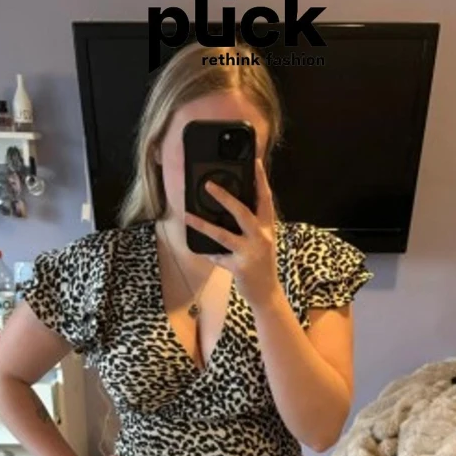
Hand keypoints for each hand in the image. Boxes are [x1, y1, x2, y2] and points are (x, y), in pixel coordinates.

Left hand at [184, 157, 280, 309]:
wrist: (267, 293)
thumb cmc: (262, 264)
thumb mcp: (262, 241)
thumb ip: (252, 226)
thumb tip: (230, 207)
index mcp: (267, 228)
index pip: (265, 199)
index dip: (261, 180)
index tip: (255, 162)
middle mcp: (261, 238)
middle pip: (242, 212)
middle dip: (225, 198)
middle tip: (208, 185)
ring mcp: (250, 253)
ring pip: (224, 235)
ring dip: (204, 225)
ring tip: (188, 216)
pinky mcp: (240, 268)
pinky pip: (218, 257)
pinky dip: (208, 253)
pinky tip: (200, 250)